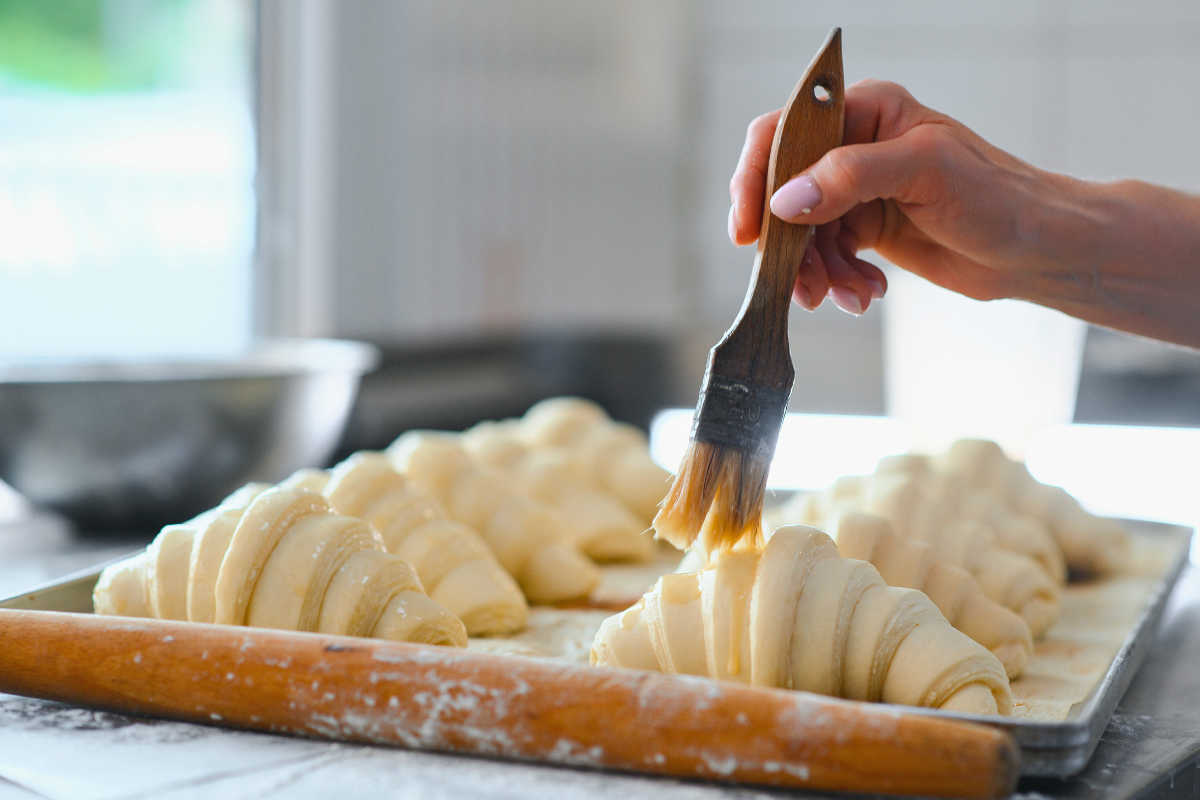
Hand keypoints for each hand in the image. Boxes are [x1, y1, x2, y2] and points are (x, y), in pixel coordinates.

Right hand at [729, 80, 1063, 314]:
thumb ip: (851, 176)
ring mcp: (857, 190)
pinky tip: (866, 292)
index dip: (756, 179)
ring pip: (802, 234)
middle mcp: (854, 146)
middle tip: (801, 284)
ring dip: (816, 272)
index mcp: (865, 110)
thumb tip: (786, 201)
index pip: (783, 133)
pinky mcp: (865, 228)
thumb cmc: (997, 196)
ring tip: (847, 295)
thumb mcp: (924, 172)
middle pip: (784, 192)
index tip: (749, 230)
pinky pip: (826, 257)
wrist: (1035, 249)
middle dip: (789, 245)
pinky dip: (839, 281)